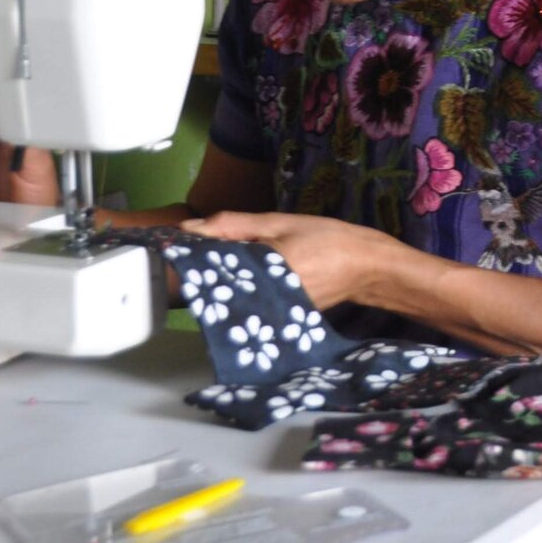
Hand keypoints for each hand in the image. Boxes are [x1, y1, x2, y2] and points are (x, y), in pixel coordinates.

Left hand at [183, 210, 395, 309]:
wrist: (366, 266)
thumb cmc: (326, 239)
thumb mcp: (279, 223)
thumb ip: (232, 226)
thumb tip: (188, 229)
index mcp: (259, 274)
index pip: (209, 271)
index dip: (190, 260)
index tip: (175, 249)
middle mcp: (260, 302)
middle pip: (217, 289)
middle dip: (204, 274)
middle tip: (195, 256)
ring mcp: (267, 315)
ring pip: (230, 298)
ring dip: (221, 283)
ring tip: (219, 266)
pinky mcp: (275, 319)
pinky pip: (247, 304)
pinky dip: (240, 291)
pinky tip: (244, 279)